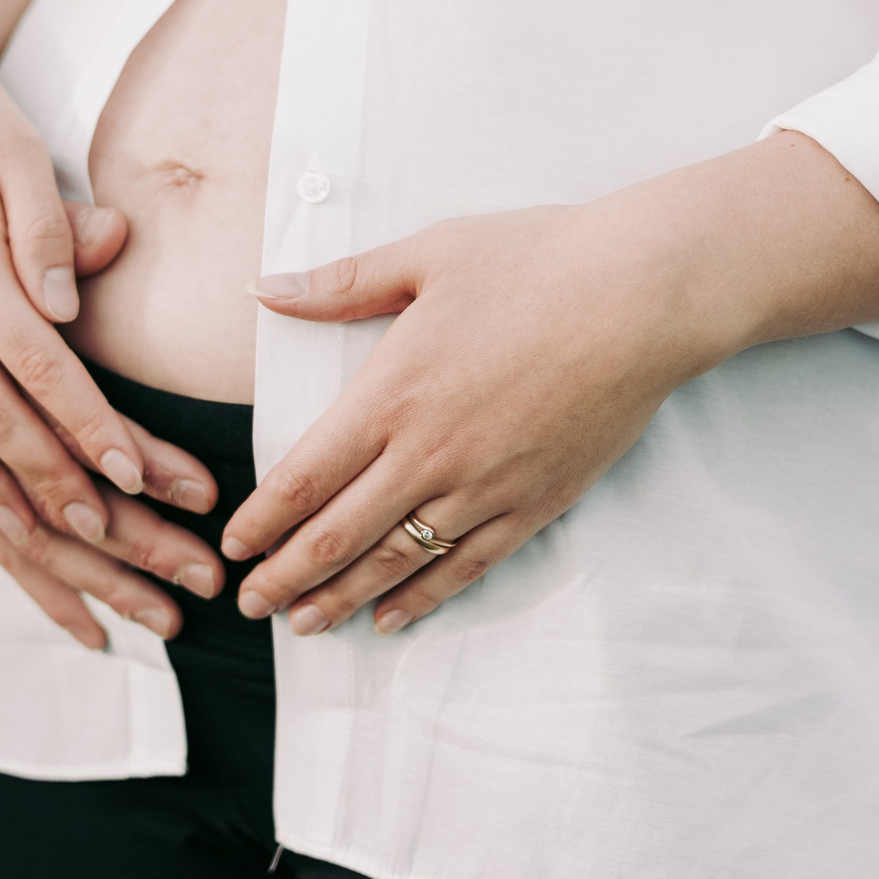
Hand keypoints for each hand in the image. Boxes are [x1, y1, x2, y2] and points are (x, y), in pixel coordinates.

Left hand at [221, 205, 713, 636]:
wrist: (645, 295)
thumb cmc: (536, 262)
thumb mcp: (426, 255)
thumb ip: (339, 284)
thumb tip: (262, 288)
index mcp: (391, 394)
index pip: (304, 478)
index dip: (263, 522)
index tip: (233, 547)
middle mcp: (429, 453)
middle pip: (338, 535)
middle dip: (286, 576)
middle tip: (251, 604)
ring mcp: (485, 486)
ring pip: (396, 561)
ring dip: (342, 597)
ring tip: (304, 623)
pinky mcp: (536, 502)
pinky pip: (466, 566)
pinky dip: (423, 597)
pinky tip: (391, 617)